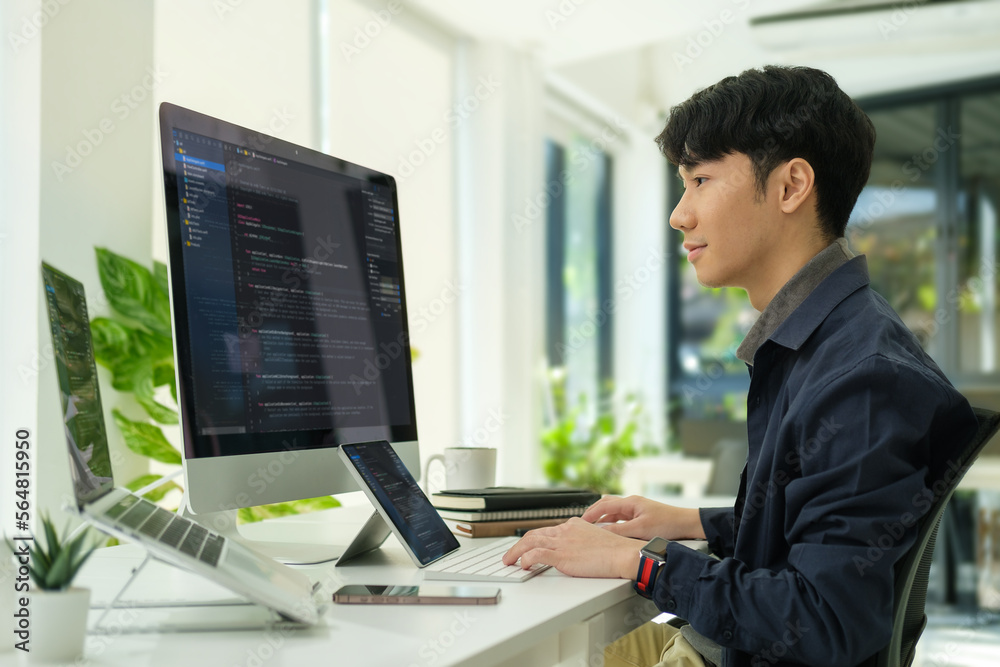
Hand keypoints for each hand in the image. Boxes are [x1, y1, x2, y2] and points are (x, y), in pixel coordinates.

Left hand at [502, 517, 643, 578]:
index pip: (546, 530)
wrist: (624, 554)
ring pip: (529, 542)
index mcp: (573, 525)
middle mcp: (565, 530)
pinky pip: (537, 554)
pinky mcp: (562, 555)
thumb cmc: (616, 551)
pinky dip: (526, 559)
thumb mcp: (595, 540)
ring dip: (516, 552)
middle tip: (510, 555)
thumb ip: (582, 543)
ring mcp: (563, 542)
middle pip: (533, 534)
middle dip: (518, 545)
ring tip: (509, 561)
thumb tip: (576, 553)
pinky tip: (523, 565)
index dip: (533, 539)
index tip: (526, 547)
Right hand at [581, 495, 705, 540]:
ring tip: (593, 528)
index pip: (603, 505)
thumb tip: (601, 532)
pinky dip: (612, 523)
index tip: (579, 522)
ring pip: (613, 512)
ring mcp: (636, 509)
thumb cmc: (667, 523)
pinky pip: (621, 518)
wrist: (686, 524)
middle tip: (583, 523)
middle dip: (593, 513)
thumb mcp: (640, 529)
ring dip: (603, 518)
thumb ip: (619, 531)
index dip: (589, 513)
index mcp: (630, 502)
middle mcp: (632, 503)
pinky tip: (610, 532)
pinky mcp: (641, 516)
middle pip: (606, 504)